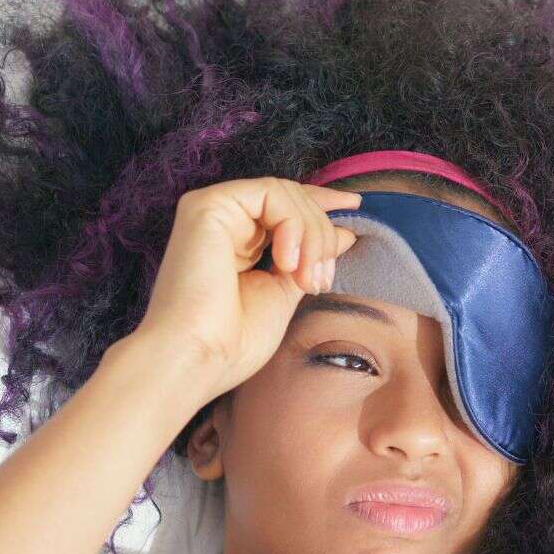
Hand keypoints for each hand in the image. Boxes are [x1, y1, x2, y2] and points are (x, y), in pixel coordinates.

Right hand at [122, 176, 360, 402]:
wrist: (198, 359)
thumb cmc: (235, 342)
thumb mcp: (285, 294)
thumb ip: (309, 260)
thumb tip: (344, 233)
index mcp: (238, 242)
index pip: (286, 208)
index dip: (323, 204)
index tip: (356, 207)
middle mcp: (223, 221)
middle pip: (293, 199)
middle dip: (321, 235)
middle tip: (321, 279)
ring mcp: (213, 211)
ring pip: (286, 194)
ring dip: (311, 237)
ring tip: (306, 280)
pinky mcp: (206, 205)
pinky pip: (269, 193)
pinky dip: (292, 225)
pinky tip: (286, 263)